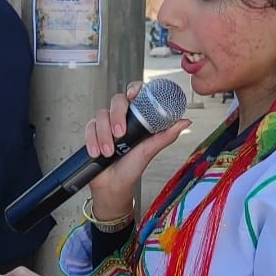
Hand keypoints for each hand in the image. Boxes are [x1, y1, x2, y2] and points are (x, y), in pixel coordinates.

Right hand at [85, 81, 189, 217]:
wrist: (114, 186)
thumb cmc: (132, 168)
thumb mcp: (150, 150)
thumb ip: (166, 135)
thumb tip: (185, 121)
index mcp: (137, 119)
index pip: (136, 95)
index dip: (134, 89)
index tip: (133, 95)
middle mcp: (121, 118)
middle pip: (116, 101)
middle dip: (116, 116)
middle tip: (120, 133)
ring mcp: (105, 125)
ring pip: (101, 115)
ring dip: (104, 134)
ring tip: (109, 152)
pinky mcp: (92, 134)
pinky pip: (89, 128)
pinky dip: (92, 140)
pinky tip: (97, 152)